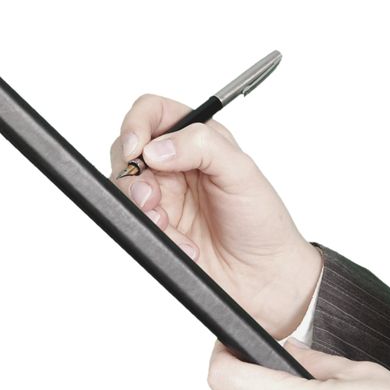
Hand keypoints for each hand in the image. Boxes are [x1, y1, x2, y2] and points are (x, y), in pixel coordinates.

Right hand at [109, 94, 322, 337]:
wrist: (263, 276)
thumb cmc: (262, 222)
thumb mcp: (241, 172)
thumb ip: (202, 146)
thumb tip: (157, 148)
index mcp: (198, 139)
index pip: (153, 113)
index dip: (137, 124)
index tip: (138, 148)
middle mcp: (175, 164)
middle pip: (127, 150)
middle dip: (133, 174)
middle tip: (152, 197)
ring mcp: (162, 196)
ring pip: (125, 188)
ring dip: (141, 207)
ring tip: (167, 223)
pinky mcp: (156, 227)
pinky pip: (135, 223)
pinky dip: (154, 234)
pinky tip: (183, 244)